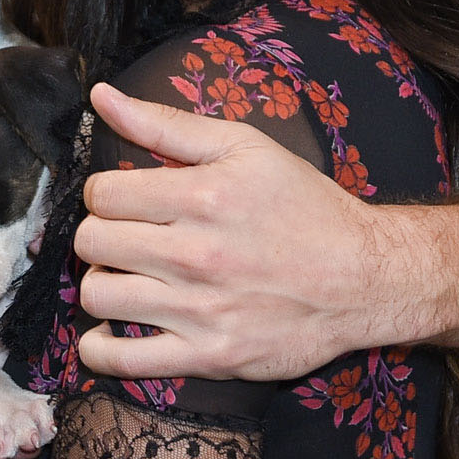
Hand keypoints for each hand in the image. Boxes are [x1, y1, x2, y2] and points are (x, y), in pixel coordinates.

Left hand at [72, 83, 416, 383]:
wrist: (365, 278)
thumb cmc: (306, 207)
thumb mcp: (245, 147)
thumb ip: (167, 124)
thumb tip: (102, 98)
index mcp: (203, 196)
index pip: (102, 193)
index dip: (104, 193)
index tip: (123, 201)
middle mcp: (197, 255)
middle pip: (92, 242)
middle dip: (99, 235)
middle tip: (124, 237)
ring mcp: (201, 310)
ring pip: (98, 295)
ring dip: (100, 283)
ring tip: (126, 276)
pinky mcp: (210, 356)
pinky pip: (124, 360)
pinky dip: (101, 348)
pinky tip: (108, 331)